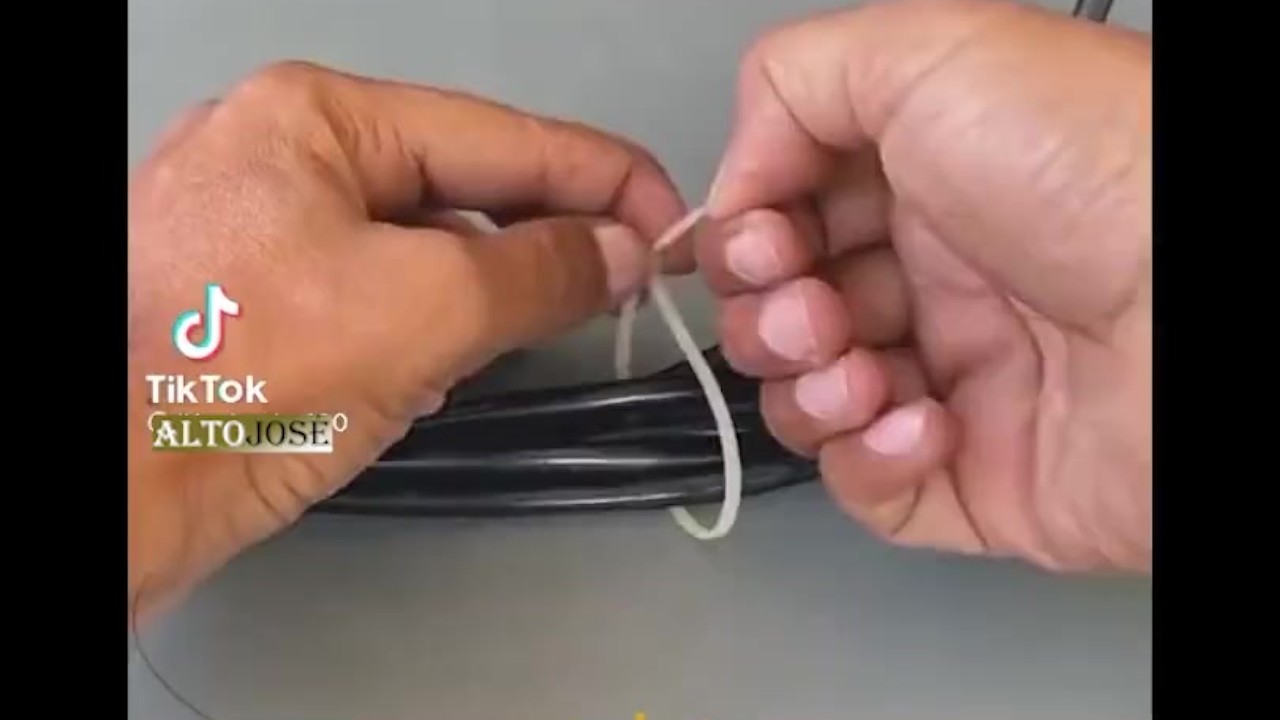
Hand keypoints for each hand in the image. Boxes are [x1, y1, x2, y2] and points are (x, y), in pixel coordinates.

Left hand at [128, 61, 686, 625]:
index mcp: (315, 118)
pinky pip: (371, 298)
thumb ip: (541, 268)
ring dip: (467, 304)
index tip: (670, 223)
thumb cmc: (236, 385)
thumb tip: (621, 250)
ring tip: (469, 357)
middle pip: (458, 191)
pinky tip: (409, 381)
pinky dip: (413, 336)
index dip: (603, 180)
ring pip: (417, 251)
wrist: (111, 495)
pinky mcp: (250, 302)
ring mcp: (258, 230)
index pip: (500, 136)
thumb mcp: (425, 309)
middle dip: (530, 249)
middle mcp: (280, 156)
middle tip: (613, 291)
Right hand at [697, 0, 1149, 571]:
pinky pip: (873, 492)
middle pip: (783, 316)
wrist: (1204, 312)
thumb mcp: (931, 55)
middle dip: (769, 318)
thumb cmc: (1100, 169)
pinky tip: (924, 423)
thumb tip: (735, 183)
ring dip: (809, 392)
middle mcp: (933, 280)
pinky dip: (871, 462)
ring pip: (812, 407)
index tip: (764, 242)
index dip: (747, 239)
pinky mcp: (976, 476)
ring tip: (865, 371)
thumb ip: (794, 83)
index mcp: (919, 183)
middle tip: (815, 308)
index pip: (783, 222)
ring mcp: (955, 382)